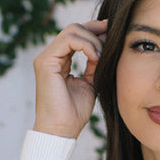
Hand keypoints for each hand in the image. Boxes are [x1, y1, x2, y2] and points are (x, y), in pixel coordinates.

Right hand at [32, 19, 108, 138]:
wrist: (62, 130)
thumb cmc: (74, 113)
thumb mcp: (91, 84)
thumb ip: (95, 65)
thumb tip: (105, 46)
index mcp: (59, 61)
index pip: (76, 36)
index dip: (95, 31)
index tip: (113, 33)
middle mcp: (51, 56)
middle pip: (74, 28)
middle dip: (95, 31)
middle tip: (112, 39)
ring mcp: (46, 57)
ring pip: (72, 31)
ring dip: (92, 40)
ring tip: (102, 56)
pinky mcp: (46, 61)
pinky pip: (68, 40)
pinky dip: (86, 44)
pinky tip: (96, 57)